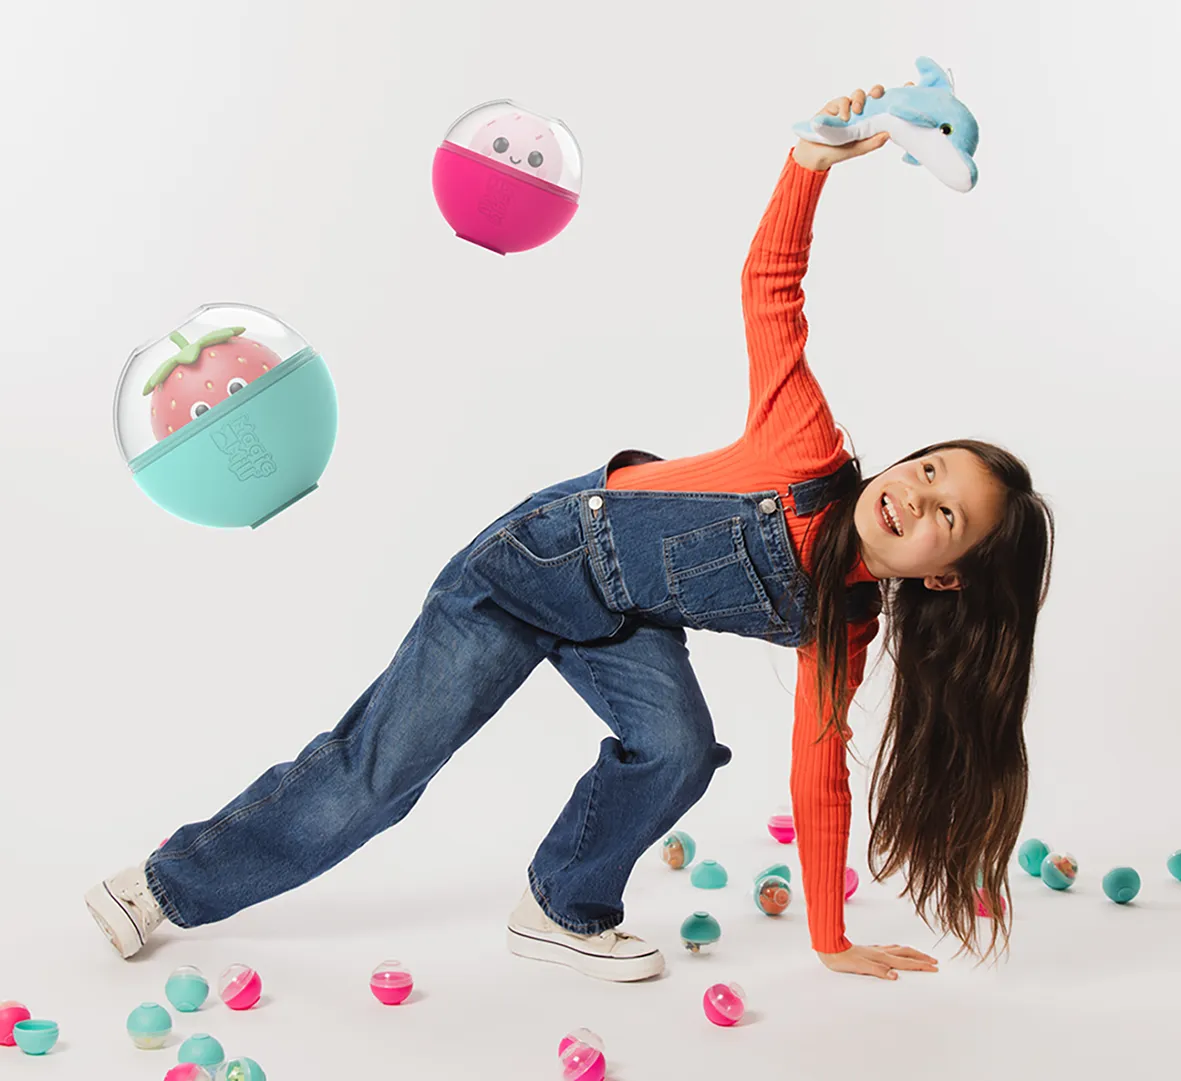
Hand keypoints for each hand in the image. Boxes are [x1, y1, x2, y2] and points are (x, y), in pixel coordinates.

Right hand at [793, 82, 912, 170]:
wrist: (815, 155)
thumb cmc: (838, 152)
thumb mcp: (858, 149)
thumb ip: (872, 142)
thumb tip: (888, 134)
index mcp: (871, 119)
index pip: (885, 104)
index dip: (895, 95)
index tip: (907, 87)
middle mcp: (861, 111)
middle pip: (873, 94)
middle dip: (877, 92)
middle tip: (878, 96)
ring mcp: (847, 107)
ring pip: (858, 94)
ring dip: (859, 99)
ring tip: (856, 112)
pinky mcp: (834, 106)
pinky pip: (842, 101)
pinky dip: (844, 107)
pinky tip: (844, 118)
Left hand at [816, 942, 938, 979]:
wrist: (830, 948)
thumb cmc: (843, 959)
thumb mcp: (860, 967)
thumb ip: (878, 971)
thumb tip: (895, 976)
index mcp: (882, 957)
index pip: (906, 962)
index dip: (921, 965)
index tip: (935, 967)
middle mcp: (881, 952)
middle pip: (907, 953)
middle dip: (921, 957)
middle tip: (934, 961)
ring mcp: (876, 950)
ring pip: (900, 949)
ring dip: (912, 953)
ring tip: (921, 955)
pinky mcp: (870, 950)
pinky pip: (891, 949)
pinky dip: (900, 950)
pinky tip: (897, 952)